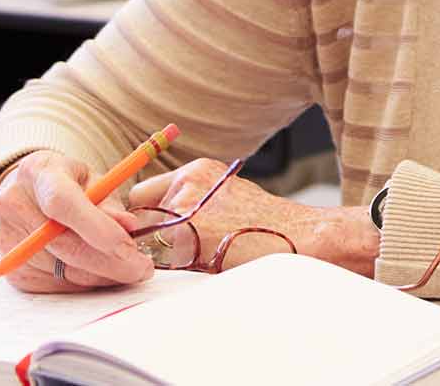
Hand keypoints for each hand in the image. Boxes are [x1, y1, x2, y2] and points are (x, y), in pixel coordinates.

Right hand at [0, 150, 153, 293]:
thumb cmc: (70, 183)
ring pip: (62, 271)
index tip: (128, 247)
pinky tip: (102, 274)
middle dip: (110, 262)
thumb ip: (110, 203)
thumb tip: (130, 227)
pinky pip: (54, 285)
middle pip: (63, 244)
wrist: (27, 192)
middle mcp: (15, 205)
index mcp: (40, 172)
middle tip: (142, 269)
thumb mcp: (94, 180)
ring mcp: (8, 239)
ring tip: (128, 270)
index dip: (97, 227)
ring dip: (102, 276)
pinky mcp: (12, 269)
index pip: (63, 203)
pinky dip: (84, 284)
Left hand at [127, 159, 311, 271]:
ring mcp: (185, 212)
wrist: (299, 235)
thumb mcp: (229, 193)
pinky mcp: (188, 239)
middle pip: (141, 217)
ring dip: (167, 252)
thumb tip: (158, 218)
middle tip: (183, 245)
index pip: (142, 192)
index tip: (156, 228)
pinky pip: (165, 261)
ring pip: (150, 242)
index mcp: (196, 171)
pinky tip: (210, 261)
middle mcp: (186, 186)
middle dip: (152, 234)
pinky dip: (180, 267)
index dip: (148, 214)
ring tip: (206, 253)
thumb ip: (193, 198)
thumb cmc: (269, 222)